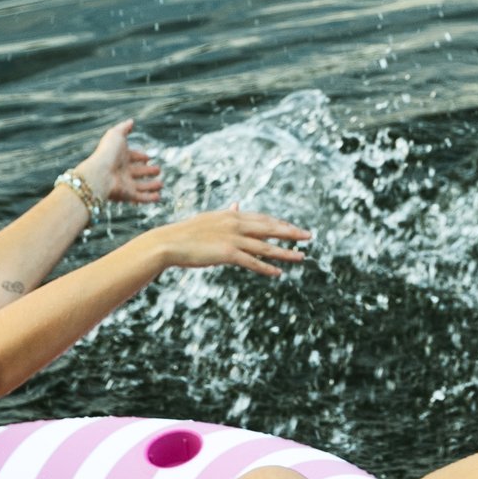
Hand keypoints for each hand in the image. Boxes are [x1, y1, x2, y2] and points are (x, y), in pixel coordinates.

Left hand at [80, 120, 162, 207]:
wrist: (100, 174)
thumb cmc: (107, 153)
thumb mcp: (115, 135)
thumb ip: (124, 128)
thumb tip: (131, 121)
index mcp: (120, 157)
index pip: (132, 157)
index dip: (140, 156)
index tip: (148, 157)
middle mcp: (123, 171)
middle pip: (138, 172)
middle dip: (148, 171)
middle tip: (158, 169)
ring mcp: (125, 184)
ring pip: (141, 186)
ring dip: (151, 185)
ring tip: (161, 184)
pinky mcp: (128, 195)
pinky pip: (141, 198)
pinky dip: (150, 198)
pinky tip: (159, 196)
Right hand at [154, 205, 310, 278]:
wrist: (169, 243)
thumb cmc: (186, 233)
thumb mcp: (210, 219)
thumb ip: (226, 215)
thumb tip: (237, 205)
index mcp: (231, 216)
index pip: (262, 218)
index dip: (280, 223)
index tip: (293, 227)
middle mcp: (235, 224)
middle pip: (269, 228)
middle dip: (290, 232)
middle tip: (308, 236)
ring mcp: (232, 238)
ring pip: (265, 246)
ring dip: (285, 252)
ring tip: (301, 256)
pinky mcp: (227, 253)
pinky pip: (252, 262)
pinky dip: (266, 267)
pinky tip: (278, 273)